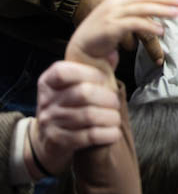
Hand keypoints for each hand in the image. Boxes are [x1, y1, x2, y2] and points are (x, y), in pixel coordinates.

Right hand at [30, 61, 123, 175]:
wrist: (49, 139)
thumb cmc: (70, 105)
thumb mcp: (76, 83)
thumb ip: (95, 67)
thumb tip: (113, 53)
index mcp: (49, 80)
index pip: (65, 72)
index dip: (91, 74)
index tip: (106, 79)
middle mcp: (46, 99)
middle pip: (82, 94)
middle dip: (107, 98)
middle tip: (116, 103)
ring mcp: (50, 121)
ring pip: (88, 116)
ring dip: (110, 117)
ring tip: (116, 118)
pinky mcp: (58, 140)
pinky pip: (88, 136)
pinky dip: (107, 133)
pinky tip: (114, 132)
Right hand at [66, 0, 177, 73]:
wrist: (82, 46)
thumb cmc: (104, 31)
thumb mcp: (119, 14)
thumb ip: (135, 8)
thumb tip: (159, 7)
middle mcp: (115, 2)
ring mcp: (112, 14)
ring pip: (142, 8)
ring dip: (162, 10)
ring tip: (176, 14)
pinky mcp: (111, 27)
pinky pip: (134, 24)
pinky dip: (149, 26)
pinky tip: (161, 30)